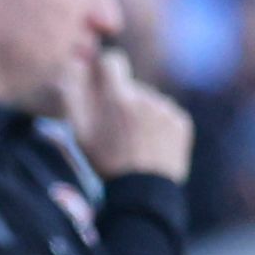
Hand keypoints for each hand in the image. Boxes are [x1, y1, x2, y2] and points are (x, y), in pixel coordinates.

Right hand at [66, 46, 193, 182]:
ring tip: (133, 142)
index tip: (100, 79)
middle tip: (115, 132)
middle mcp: (145, 97)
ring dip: (140, 114)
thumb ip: (73, 95)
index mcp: (118, 97)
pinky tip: (150, 146)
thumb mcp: (79, 132)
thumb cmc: (105, 163)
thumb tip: (75, 63)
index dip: (104, 69)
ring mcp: (166, 109)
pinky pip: (166, 114)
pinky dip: (158, 126)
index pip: (112, 61)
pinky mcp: (181, 122)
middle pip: (130, 87)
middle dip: (121, 101)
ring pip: (148, 101)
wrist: (142, 192)